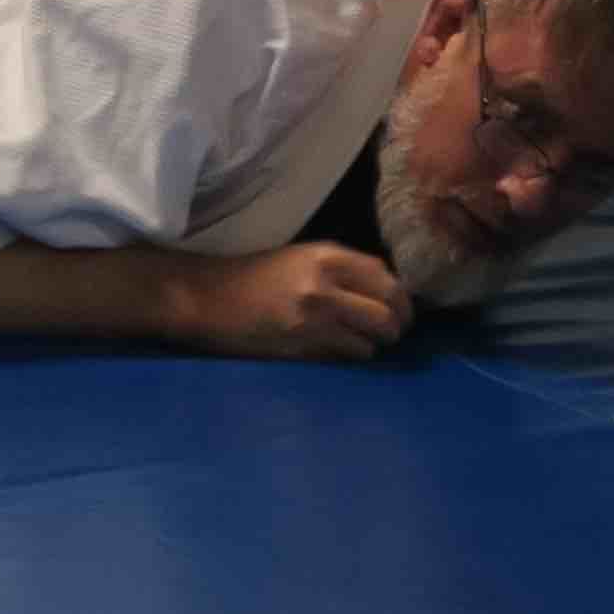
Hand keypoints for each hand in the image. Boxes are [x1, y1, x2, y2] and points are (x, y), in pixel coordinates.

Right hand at [171, 242, 414, 361]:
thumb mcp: (304, 258)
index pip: (388, 281)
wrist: (211, 298)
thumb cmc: (259, 275)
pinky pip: (346, 357)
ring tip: (359, 341)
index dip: (403, 301)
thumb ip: (346, 268)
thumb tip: (389, 286)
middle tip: (392, 333)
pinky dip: (348, 356)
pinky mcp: (303, 348)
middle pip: (388, 314)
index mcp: (328, 257)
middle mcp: (326, 286)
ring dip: (371, 345)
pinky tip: (335, 349)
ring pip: (372, 342)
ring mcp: (315, 320)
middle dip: (396, 327)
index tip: (401, 311)